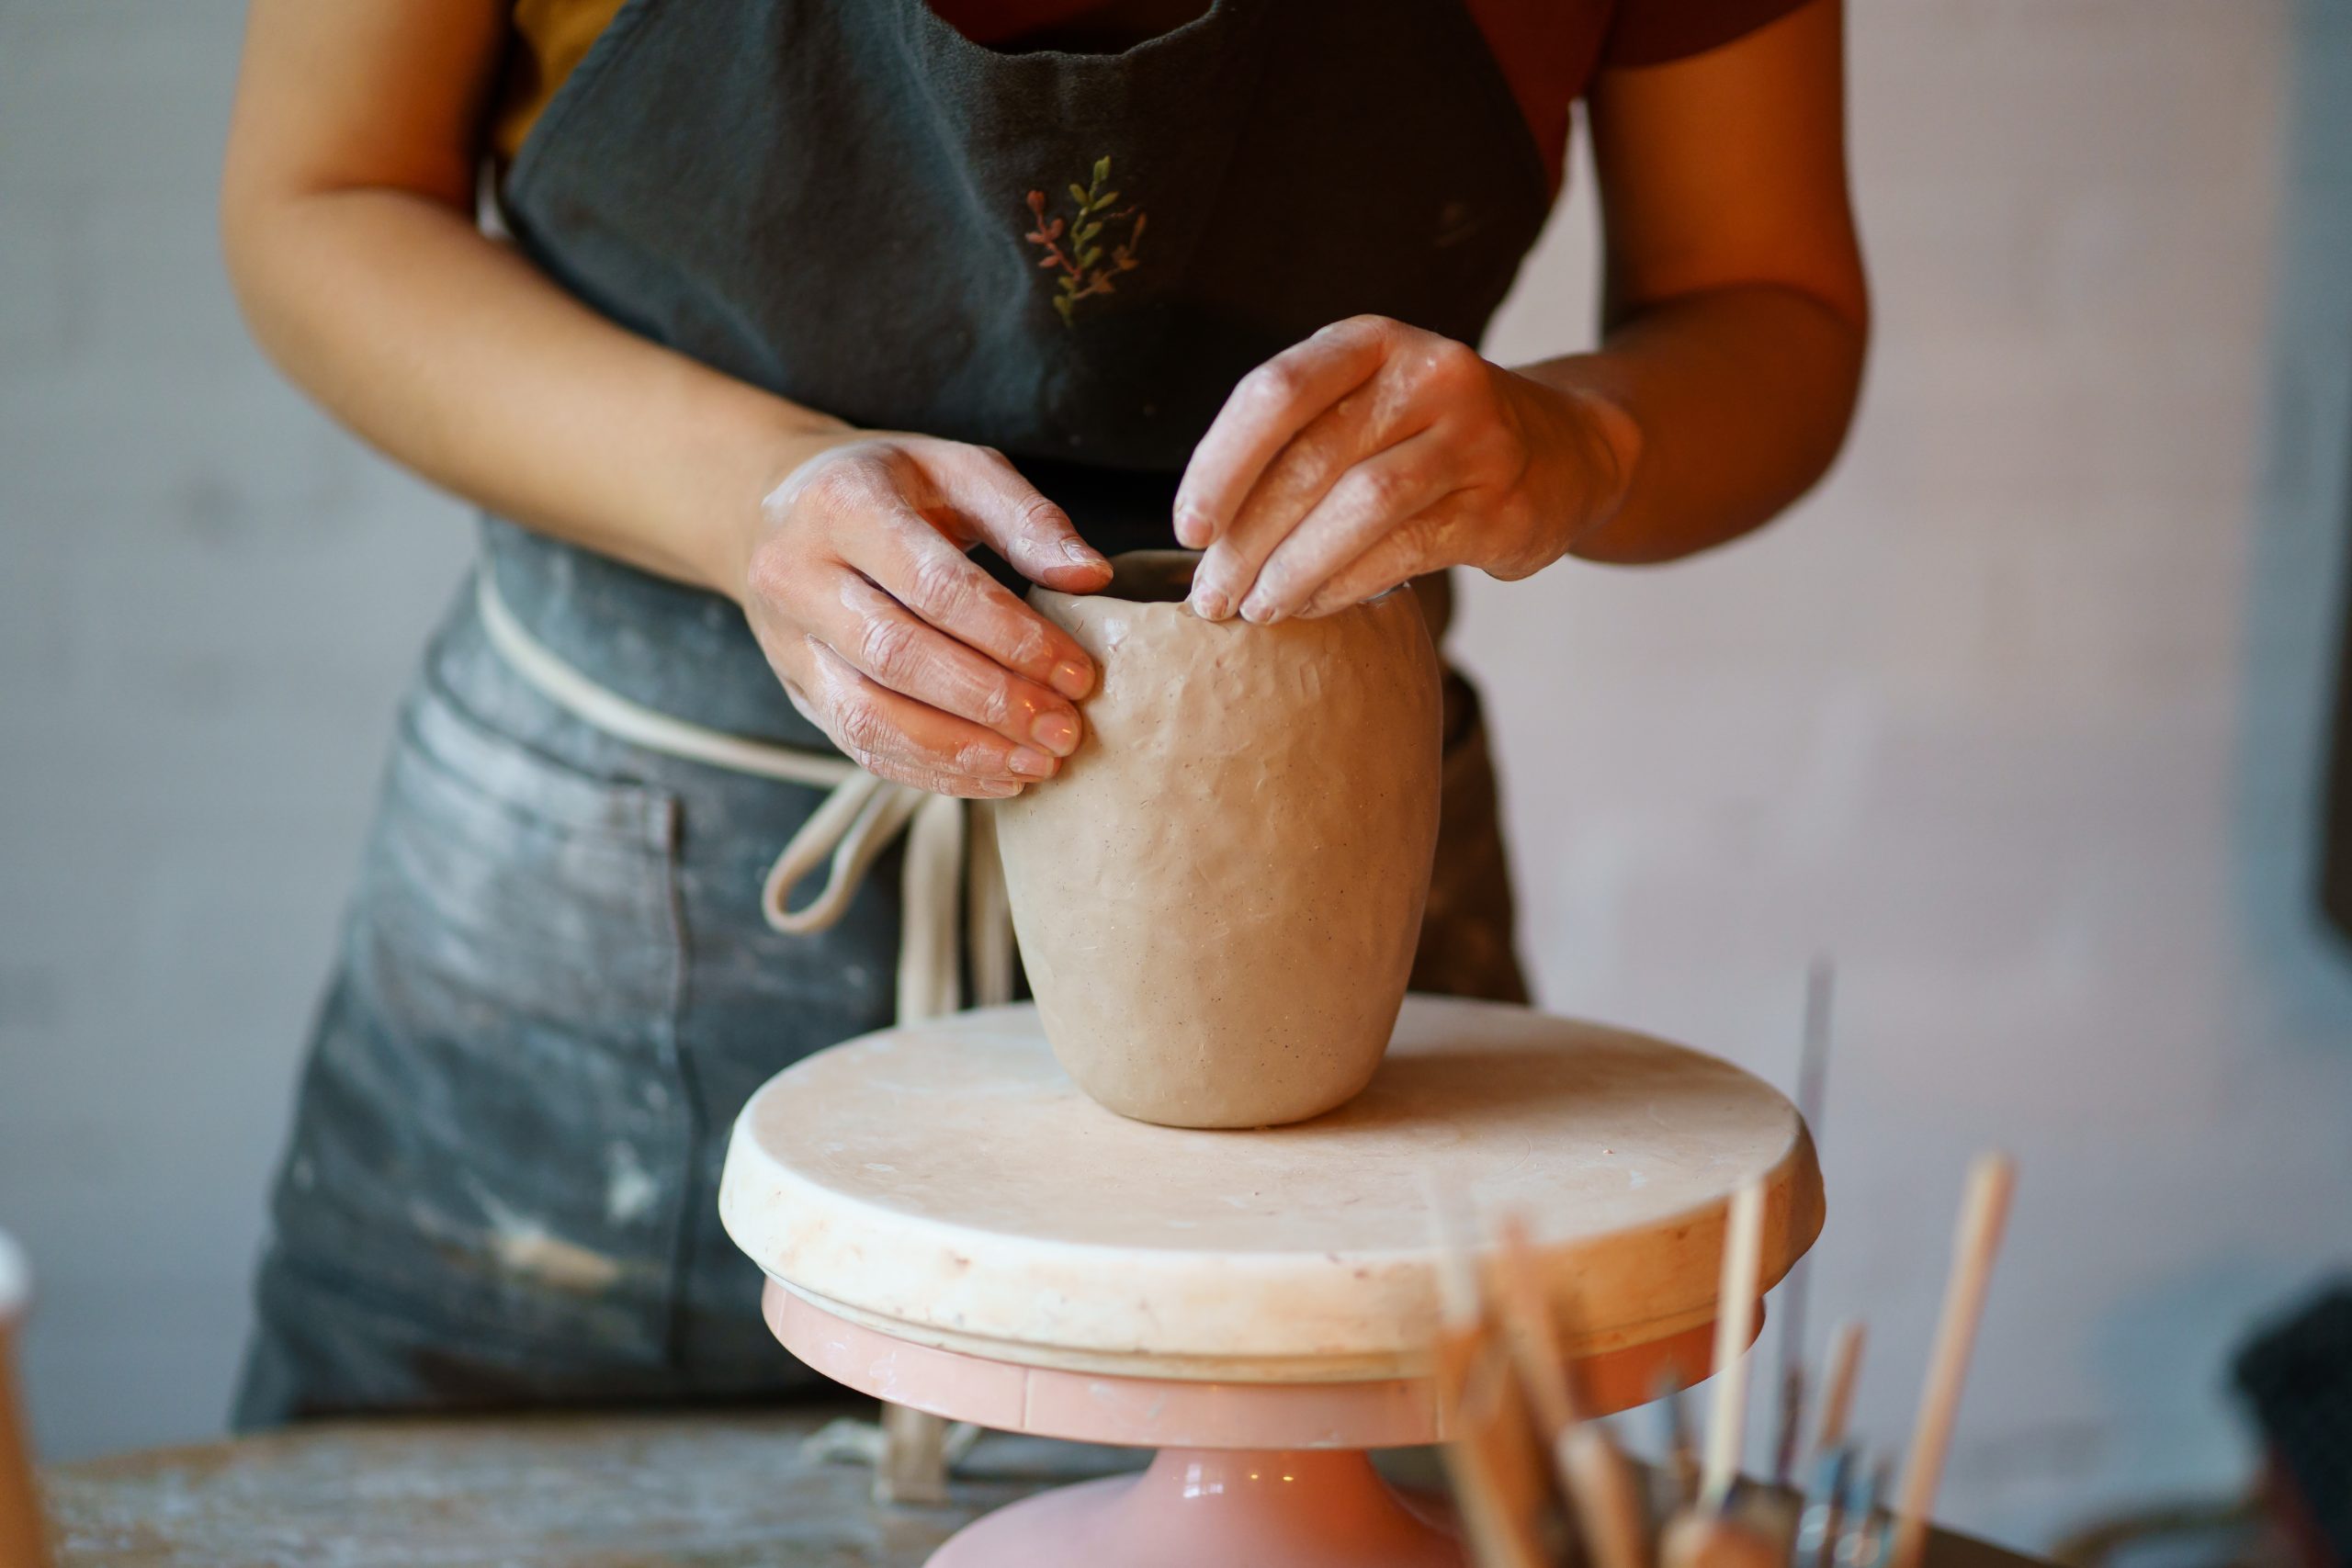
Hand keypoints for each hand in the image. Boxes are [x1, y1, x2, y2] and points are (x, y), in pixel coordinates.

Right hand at [736, 437, 1112, 796]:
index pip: (935, 586)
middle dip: (991, 702)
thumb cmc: (894, 486)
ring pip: (869, 716)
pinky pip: (859, 745)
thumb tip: (1092, 577)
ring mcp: (786, 641)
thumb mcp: (959, 470)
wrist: (784, 506)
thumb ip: (1028, 519)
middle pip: (898, 657)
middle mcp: (795, 575)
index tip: (1076, 673)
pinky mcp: (796, 689)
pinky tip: (995, 775)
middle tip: (1064, 729)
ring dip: (962, 752)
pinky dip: (932, 772)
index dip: (1011, 636)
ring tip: (1037, 763)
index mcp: (842, 504)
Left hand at [1172, 316, 1632, 621]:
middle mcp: (1428, 374)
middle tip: (1210, 593)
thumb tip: (1204, 532)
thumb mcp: (1366, 403)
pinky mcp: (1502, 503)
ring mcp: (1474, 437)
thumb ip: (1296, 440)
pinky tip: (1312, 606)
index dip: (1220, 466)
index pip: (1275, 393)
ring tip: (1255, 608)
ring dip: (1293, 568)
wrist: (1566, 449)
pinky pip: (1405, 550)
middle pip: (1311, 459)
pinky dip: (1345, 585)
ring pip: (1360, 506)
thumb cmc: (1429, 436)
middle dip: (1246, 538)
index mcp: (1372, 342)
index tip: (1188, 530)